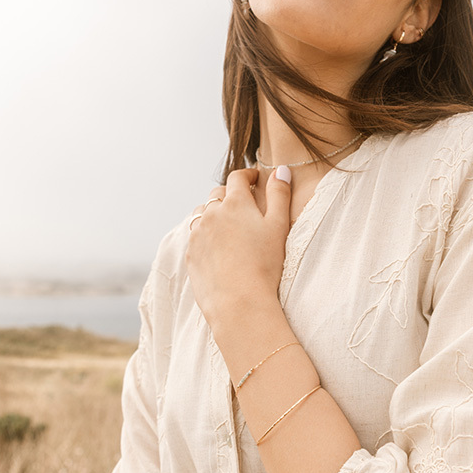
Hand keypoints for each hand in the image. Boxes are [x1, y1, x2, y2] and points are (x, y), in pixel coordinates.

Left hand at [185, 167, 291, 323]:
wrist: (239, 302)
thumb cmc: (264, 265)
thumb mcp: (279, 226)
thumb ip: (279, 194)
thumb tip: (281, 170)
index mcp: (235, 203)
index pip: (237, 177)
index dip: (248, 175)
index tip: (255, 179)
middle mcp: (211, 214)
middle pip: (217, 194)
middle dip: (230, 194)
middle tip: (243, 203)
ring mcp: (197, 234)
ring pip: (203, 214)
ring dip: (214, 214)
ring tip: (227, 225)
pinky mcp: (191, 254)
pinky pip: (196, 236)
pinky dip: (205, 235)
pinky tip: (217, 247)